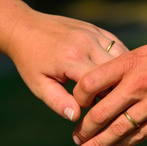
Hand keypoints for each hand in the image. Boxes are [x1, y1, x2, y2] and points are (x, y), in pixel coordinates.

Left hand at [7, 10, 127, 120]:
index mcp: (72, 59)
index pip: (101, 86)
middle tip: (103, 98)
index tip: (88, 105)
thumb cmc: (30, 61)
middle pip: (115, 73)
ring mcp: (94, 34)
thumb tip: (76, 117)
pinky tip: (114, 71)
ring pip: (122, 59)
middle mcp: (87, 44)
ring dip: (120, 74)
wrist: (25, 27)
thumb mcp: (39, 85)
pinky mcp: (97, 29)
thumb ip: (58, 102)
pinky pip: (118, 46)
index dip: (98, 100)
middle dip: (112, 88)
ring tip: (110, 85)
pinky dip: (120, 61)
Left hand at [72, 39, 146, 145]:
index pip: (91, 82)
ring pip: (117, 130)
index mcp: (129, 63)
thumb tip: (101, 83)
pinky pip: (137, 137)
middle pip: (101, 112)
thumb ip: (123, 67)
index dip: (79, 96)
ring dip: (97, 144)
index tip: (77, 104)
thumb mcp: (146, 53)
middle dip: (85, 129)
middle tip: (76, 138)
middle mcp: (137, 84)